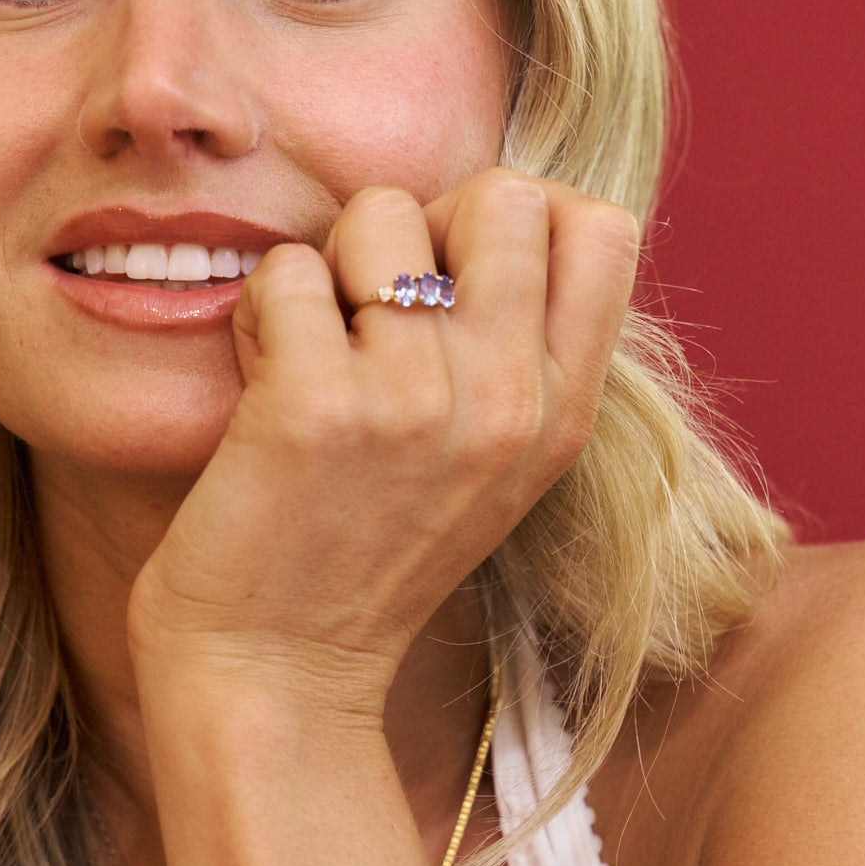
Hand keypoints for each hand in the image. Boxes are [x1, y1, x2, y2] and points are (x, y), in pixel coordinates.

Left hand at [126, 167, 638, 711]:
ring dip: (330, 262)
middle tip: (382, 295)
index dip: (524, 216)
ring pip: (379, 212)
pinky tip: (263, 377)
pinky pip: (286, 271)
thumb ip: (520, 345)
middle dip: (427, 218)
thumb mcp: (498, 459)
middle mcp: (508, 401)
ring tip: (317, 345)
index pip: (604, 226)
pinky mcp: (316, 407)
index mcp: (562, 411)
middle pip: (504, 193)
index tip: (461, 268)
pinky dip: (260, 311)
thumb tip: (494, 207)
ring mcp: (416, 402)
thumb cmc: (375, 543)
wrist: (279, 672)